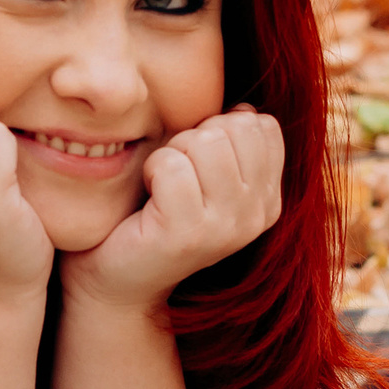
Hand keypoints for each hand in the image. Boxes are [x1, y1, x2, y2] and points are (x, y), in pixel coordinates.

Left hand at [63, 108, 283, 310]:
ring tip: (162, 185)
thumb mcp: (206, 177)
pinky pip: (172, 166)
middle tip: (174, 174)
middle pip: (234, 129)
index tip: (197, 162)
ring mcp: (225, 228)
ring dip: (172, 152)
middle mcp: (256, 217)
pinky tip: (148, 196)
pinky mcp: (187, 233)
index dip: (220, 128)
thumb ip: (232, 144)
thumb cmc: (158, 214)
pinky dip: (151, 169)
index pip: (262, 127)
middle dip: (194, 137)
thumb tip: (244, 110)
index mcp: (268, 202)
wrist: (120, 278)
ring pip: (205, 143)